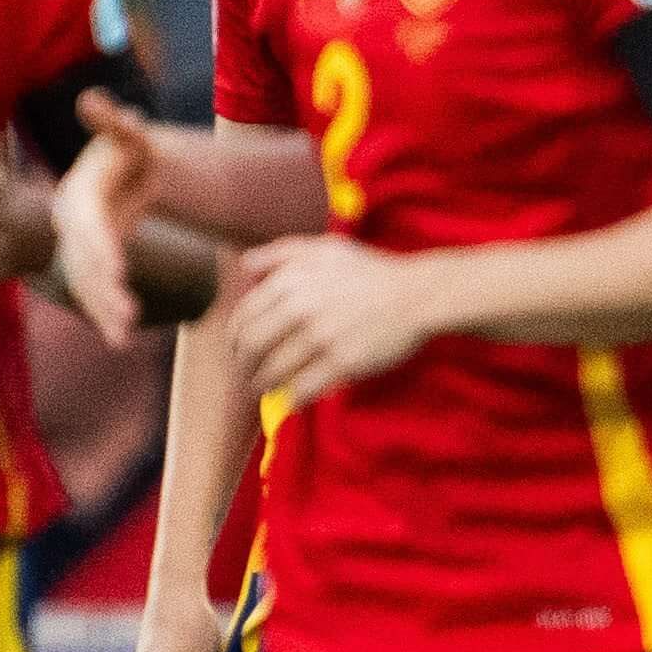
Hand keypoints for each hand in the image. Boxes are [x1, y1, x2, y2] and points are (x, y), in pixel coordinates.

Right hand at [51, 89, 162, 344]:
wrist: (126, 170)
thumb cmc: (131, 148)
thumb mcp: (129, 133)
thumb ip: (114, 121)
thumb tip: (91, 99)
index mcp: (78, 196)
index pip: (87, 226)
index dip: (100, 248)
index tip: (117, 271)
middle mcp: (69, 224)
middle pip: (85, 261)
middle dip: (103, 288)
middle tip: (125, 315)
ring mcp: (74, 245)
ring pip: (87, 283)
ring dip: (104, 310)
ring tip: (123, 336)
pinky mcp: (84, 262)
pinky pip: (92, 292)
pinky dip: (105, 316)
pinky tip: (119, 340)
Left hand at [232, 234, 438, 397]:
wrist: (417, 295)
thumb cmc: (370, 271)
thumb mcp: (325, 248)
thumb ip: (281, 253)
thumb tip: (245, 267)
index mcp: (292, 280)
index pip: (244, 316)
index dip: (234, 339)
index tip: (236, 351)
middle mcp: (301, 307)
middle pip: (251, 345)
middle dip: (242, 365)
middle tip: (245, 375)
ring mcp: (322, 336)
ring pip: (273, 370)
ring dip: (261, 385)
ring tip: (262, 390)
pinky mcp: (343, 362)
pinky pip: (303, 388)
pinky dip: (289, 399)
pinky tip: (288, 402)